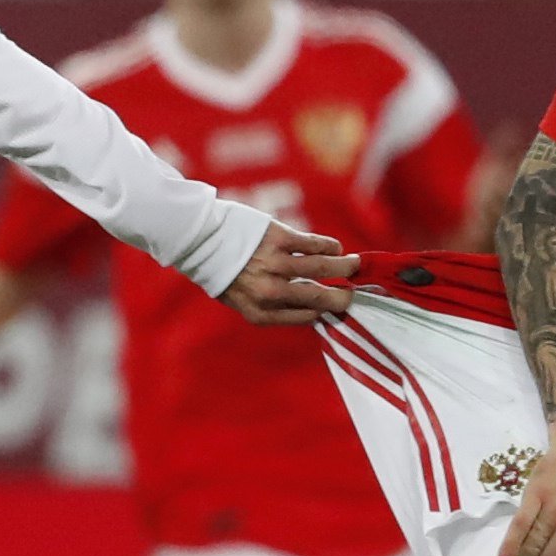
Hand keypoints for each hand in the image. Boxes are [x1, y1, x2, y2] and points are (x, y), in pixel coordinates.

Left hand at [218, 223, 357, 325]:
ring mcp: (276, 264)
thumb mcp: (241, 300)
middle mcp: (269, 292)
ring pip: (323, 268)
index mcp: (260, 313)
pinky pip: (315, 244)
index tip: (338, 306)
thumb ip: (272, 307)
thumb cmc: (223, 271)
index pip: (306, 317)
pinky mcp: (279, 238)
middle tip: (354, 293)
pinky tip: (335, 248)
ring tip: (355, 265)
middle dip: (342, 297)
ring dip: (344, 267)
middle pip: (320, 298)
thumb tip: (311, 309)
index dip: (326, 312)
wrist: (200, 239)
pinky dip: (330, 246)